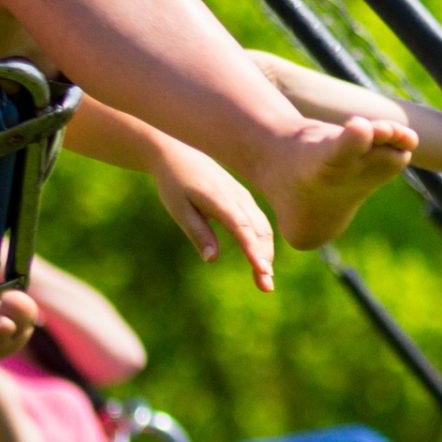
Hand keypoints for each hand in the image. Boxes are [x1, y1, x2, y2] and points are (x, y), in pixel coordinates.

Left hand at [151, 141, 276, 291]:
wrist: (180, 152)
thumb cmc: (175, 183)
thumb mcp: (179, 209)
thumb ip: (197, 232)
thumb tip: (211, 259)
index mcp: (221, 200)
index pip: (243, 230)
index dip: (254, 252)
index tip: (262, 271)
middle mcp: (239, 199)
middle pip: (259, 233)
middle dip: (265, 260)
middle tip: (266, 288)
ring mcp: (245, 198)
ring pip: (263, 229)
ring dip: (267, 254)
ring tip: (264, 280)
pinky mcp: (245, 199)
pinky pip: (260, 223)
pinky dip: (264, 243)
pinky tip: (262, 259)